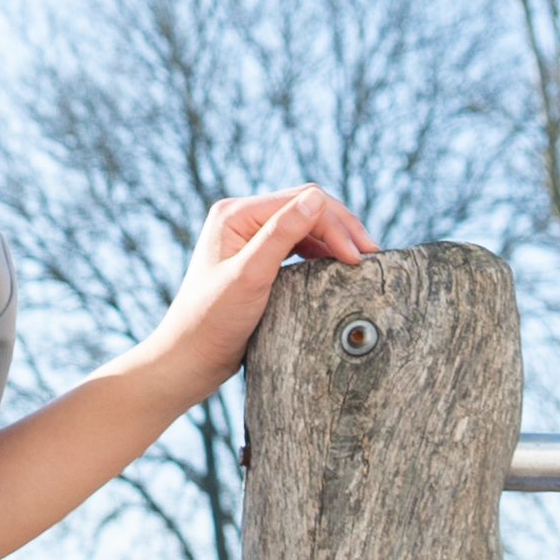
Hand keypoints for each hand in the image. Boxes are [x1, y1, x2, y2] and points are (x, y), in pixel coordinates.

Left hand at [131, 189, 381, 403]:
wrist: (187, 361)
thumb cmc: (210, 322)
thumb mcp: (249, 277)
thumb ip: (281, 235)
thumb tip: (318, 198)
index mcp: (234, 213)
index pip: (301, 201)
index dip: (335, 224)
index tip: (359, 257)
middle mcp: (241, 219)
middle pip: (305, 208)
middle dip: (340, 228)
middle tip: (371, 255)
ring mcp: (248, 238)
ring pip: (305, 226)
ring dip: (334, 239)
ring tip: (360, 261)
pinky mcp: (256, 259)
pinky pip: (297, 245)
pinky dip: (320, 252)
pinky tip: (338, 266)